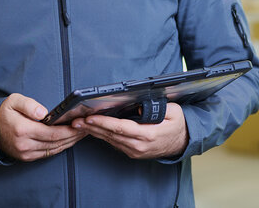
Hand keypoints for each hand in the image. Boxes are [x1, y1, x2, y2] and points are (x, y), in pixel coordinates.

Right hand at [0, 93, 85, 160]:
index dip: (68, 130)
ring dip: (69, 142)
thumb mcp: (14, 101)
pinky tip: (68, 140)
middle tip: (86, 128)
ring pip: (54, 150)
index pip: (52, 133)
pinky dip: (60, 147)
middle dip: (73, 136)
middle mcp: (25, 145)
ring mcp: (26, 153)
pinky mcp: (27, 157)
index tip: (80, 125)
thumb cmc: (4, 113)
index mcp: (23, 130)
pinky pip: (48, 153)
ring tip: (81, 133)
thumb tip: (43, 112)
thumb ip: (29, 105)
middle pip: (56, 142)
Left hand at [74, 102, 188, 158]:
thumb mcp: (173, 111)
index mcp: (148, 135)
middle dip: (92, 128)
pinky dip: (102, 136)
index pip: (121, 128)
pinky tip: (93, 130)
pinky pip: (114, 143)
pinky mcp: (133, 152)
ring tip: (79, 125)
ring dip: (94, 132)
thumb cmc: (177, 125)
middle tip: (75, 121)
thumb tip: (137, 106)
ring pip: (110, 140)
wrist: (183, 142)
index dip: (103, 123)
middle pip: (111, 136)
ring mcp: (135, 151)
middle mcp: (139, 146)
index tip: (90, 118)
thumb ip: (156, 108)